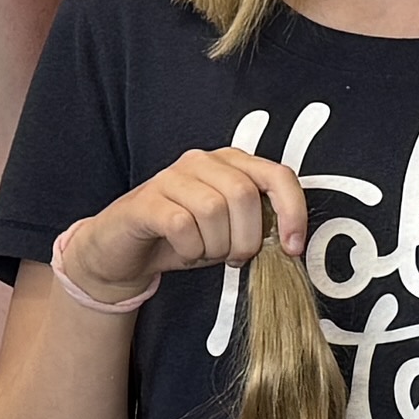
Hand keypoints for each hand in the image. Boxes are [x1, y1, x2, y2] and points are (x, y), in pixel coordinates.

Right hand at [61, 145, 308, 302]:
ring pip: (214, 209)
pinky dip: (190, 248)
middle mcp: (202, 161)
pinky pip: (182, 225)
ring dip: (215, 245)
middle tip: (232, 257)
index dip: (293, 211)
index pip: (277, 175)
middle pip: (244, 194)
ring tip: (203, 251)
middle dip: (246, 238)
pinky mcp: (147, 200)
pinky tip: (184, 251)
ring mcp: (172, 176)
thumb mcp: (229, 233)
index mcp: (231, 163)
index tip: (292, 247)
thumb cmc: (182, 239)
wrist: (125, 252)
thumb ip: (258, 227)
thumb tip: (289, 242)